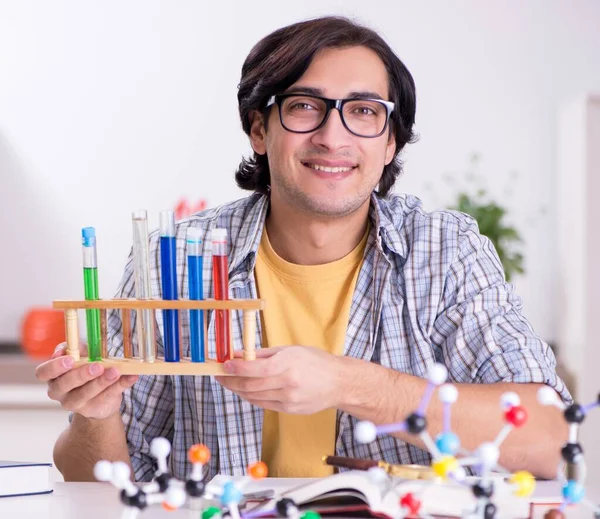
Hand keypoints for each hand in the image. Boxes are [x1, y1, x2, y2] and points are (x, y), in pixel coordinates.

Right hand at [34, 342, 137, 419]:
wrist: (99, 397)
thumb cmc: (86, 369)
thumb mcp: (82, 356)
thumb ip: (78, 349)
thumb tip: (73, 346)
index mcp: (53, 376)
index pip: (43, 372)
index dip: (54, 366)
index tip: (69, 359)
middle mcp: (59, 392)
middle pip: (64, 385)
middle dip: (81, 375)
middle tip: (97, 366)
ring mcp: (76, 404)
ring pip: (85, 394)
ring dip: (101, 382)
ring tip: (115, 372)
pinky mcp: (94, 409)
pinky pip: (108, 396)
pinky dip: (121, 385)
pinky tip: (131, 376)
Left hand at [215, 346, 346, 413]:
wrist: (339, 382)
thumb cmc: (316, 361)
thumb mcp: (290, 350)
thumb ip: (263, 353)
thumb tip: (239, 354)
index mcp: (288, 364)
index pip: (254, 369)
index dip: (235, 368)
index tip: (222, 366)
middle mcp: (288, 383)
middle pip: (250, 385)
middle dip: (231, 381)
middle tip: (220, 375)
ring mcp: (289, 399)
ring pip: (254, 396)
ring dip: (238, 390)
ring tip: (230, 382)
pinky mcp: (289, 410)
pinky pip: (264, 404)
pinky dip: (251, 397)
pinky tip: (246, 390)